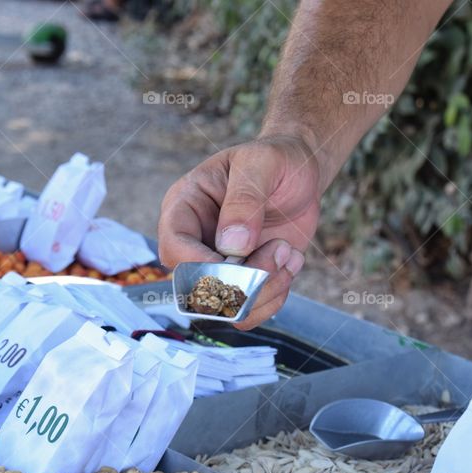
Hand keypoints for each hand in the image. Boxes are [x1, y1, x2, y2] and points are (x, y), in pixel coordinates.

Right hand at [158, 134, 321, 328]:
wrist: (298, 174)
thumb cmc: (275, 160)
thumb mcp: (261, 163)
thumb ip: (245, 198)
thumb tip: (231, 245)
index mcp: (184, 208)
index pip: (173, 248)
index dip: (202, 264)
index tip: (241, 256)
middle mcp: (193, 242)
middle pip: (196, 289)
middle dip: (244, 281)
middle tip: (282, 249)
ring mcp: (216, 266)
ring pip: (224, 308)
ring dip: (264, 291)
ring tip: (289, 253)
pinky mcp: (241, 281)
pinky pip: (246, 312)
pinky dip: (275, 296)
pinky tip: (291, 262)